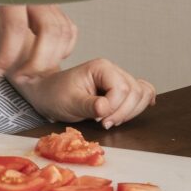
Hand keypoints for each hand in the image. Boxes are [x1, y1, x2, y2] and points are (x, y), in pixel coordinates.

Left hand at [0, 0, 77, 79]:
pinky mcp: (56, 6)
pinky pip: (69, 31)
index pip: (16, 28)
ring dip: (50, 61)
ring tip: (27, 73)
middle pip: (50, 32)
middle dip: (37, 63)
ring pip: (64, 34)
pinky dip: (61, 50)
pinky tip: (42, 58)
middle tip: (18, 77)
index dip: (7, 56)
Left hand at [16, 58, 156, 126]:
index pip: (122, 88)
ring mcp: (118, 79)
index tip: (101, 120)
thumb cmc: (56, 95)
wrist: (48, 94)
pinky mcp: (119, 90)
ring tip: (111, 120)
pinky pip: (142, 93)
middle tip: (105, 123)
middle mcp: (112, 70)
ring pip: (142, 94)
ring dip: (131, 112)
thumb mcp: (69, 102)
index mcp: (101, 68)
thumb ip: (89, 105)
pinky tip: (133, 111)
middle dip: (123, 112)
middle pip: (136, 92)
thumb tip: (106, 108)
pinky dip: (141, 104)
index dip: (115, 107)